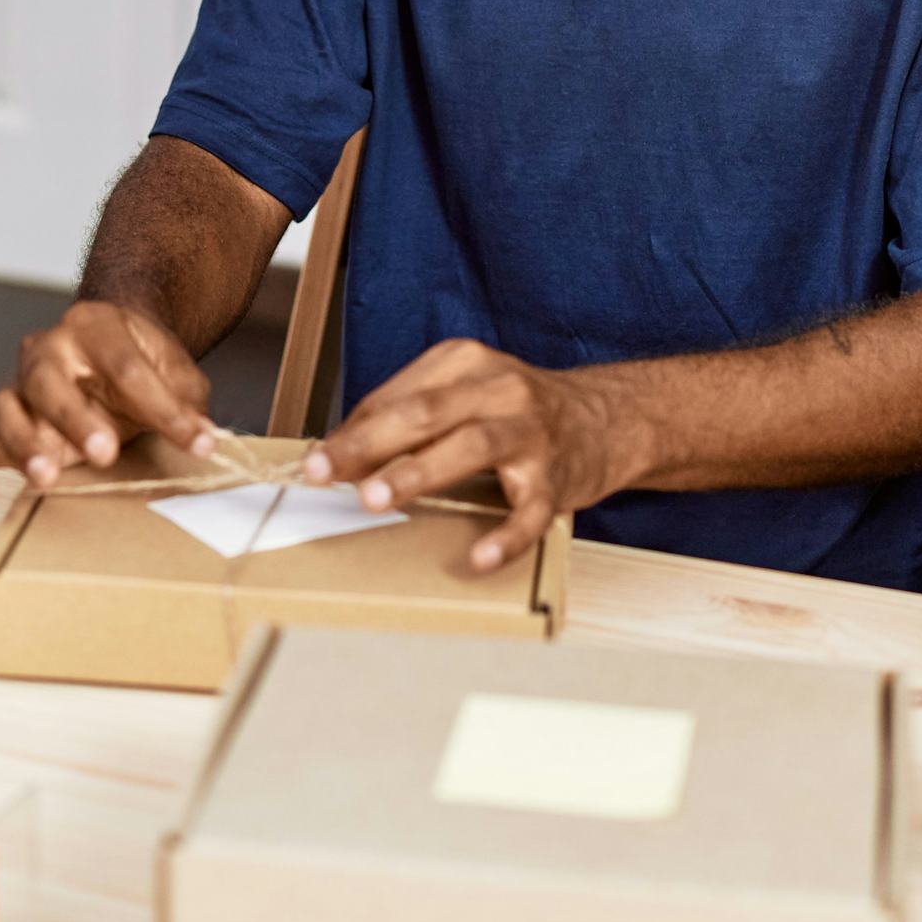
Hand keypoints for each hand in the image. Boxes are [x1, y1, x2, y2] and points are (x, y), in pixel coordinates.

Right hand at [0, 299, 220, 504]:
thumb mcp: (175, 371)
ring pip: (5, 406)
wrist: (111, 348)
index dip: (163, 407)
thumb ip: (187, 401)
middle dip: (74, 417)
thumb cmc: (141, 362)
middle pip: (48, 378)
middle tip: (104, 452)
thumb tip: (205, 437)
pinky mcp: (5, 424)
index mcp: (95, 325)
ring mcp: (21, 387)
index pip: (125, 365)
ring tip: (46, 478)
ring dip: (23, 444)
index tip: (198, 441)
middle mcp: (49, 350)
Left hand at [303, 339, 646, 573]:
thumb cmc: (516, 412)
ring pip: (471, 447)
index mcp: (467, 363)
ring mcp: (532, 433)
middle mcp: (500, 389)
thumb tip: (341, 454)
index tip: (314, 461)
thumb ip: (408, 416)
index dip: (353, 430)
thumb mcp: (464, 394)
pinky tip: (478, 557)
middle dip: (369, 444)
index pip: (399, 396)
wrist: (606, 419)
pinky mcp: (557, 478)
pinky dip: (505, 536)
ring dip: (418, 472)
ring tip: (375, 499)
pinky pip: (530, 511)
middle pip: (426, 412)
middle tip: (323, 473)